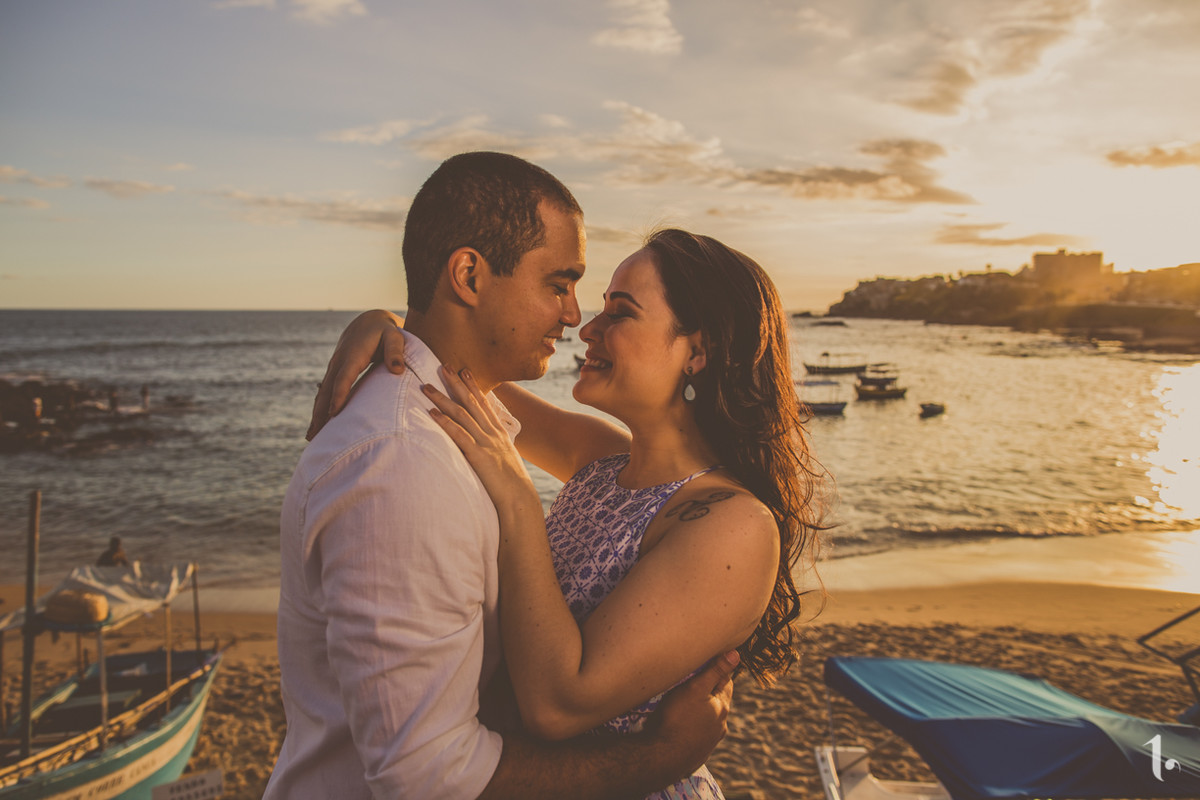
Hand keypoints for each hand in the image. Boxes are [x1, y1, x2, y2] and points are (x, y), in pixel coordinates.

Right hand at [307, 309, 406, 439]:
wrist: (368, 322)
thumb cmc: (385, 332)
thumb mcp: (395, 337)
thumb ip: (396, 352)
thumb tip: (397, 371)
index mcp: (353, 355)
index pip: (344, 377)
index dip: (339, 395)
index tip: (334, 413)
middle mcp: (339, 362)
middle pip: (327, 390)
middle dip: (320, 412)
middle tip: (315, 435)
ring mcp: (334, 368)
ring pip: (323, 393)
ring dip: (317, 414)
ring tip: (311, 437)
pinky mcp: (334, 373)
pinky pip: (325, 393)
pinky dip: (320, 408)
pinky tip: (318, 425)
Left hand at [423, 366, 540, 512]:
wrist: (519, 499)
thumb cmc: (511, 485)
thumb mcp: (505, 461)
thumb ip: (494, 449)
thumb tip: (486, 447)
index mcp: (499, 434)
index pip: (484, 403)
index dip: (473, 386)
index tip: (464, 371)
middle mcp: (492, 433)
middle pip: (471, 402)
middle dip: (456, 383)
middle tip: (443, 365)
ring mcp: (485, 443)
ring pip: (461, 414)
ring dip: (442, 398)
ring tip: (427, 386)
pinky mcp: (478, 455)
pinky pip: (459, 435)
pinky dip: (444, 422)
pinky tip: (432, 413)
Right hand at [646, 651, 737, 779]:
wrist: (661, 758)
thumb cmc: (676, 718)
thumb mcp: (695, 688)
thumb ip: (715, 671)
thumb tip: (736, 654)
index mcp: (722, 708)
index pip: (726, 682)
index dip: (717, 671)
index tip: (705, 664)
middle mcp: (720, 726)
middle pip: (717, 702)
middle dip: (707, 692)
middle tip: (690, 683)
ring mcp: (709, 742)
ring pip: (707, 720)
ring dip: (699, 711)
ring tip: (682, 705)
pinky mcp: (697, 754)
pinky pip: (697, 736)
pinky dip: (691, 728)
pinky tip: (679, 727)